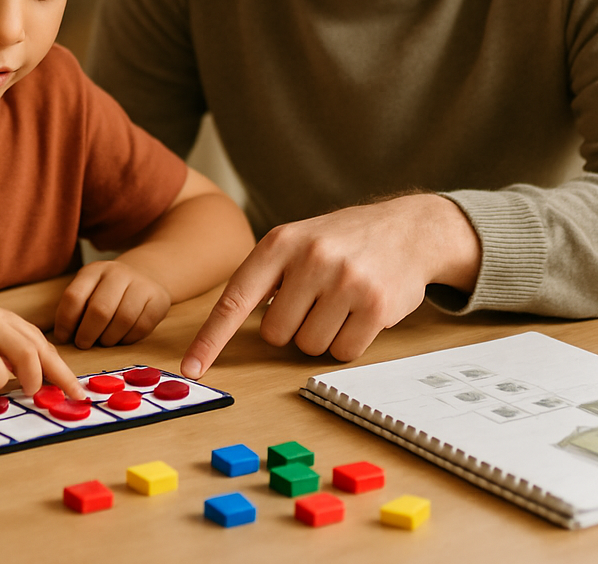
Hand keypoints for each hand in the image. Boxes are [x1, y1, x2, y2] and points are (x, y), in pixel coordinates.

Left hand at [54, 260, 171, 348]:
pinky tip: (121, 337)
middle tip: (84, 343)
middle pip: (100, 310)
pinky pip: (141, 327)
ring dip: (109, 339)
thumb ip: (73, 310)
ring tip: (103, 341)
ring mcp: (141, 284)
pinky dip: (128, 339)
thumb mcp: (87, 291)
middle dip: (87, 334)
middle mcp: (118, 273)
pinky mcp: (159, 299)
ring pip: (123, 320)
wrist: (144, 277)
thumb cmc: (106, 292)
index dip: (65, 322)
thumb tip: (59, 339)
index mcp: (94, 270)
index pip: (74, 297)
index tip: (64, 337)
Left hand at [180, 194, 479, 378]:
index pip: (235, 299)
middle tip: (316, 298)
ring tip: (340, 301)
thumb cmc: (341, 241)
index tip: (191, 368)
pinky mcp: (375, 304)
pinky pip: (343, 352)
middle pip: (275, 333)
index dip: (211, 339)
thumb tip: (226, 328)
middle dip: (292, 325)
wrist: (407, 228)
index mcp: (279, 242)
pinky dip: (349, 341)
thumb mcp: (297, 240)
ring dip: (322, 334)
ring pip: (308, 346)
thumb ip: (265, 277)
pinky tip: (361, 311)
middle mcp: (309, 258)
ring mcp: (344, 280)